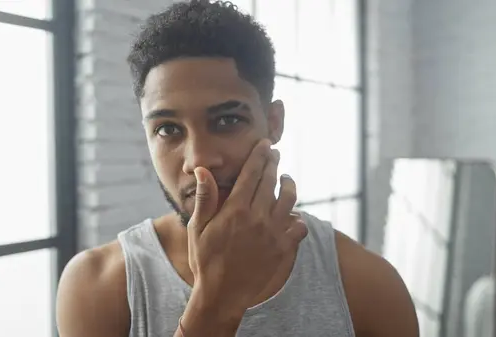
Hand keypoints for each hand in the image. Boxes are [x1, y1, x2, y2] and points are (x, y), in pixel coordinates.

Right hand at [186, 139, 308, 314]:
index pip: (251, 174)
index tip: (265, 144)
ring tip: (286, 179)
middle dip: (273, 163)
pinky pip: (299, 226)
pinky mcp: (283, 249)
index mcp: (235, 210)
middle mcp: (257, 218)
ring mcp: (273, 233)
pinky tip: (293, 214)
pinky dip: (298, 218)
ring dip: (289, 185)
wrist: (222, 294)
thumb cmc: (205, 260)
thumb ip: (205, 198)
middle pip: (270, 181)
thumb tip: (202, 170)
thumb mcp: (197, 228)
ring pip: (289, 200)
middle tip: (275, 153)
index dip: (259, 156)